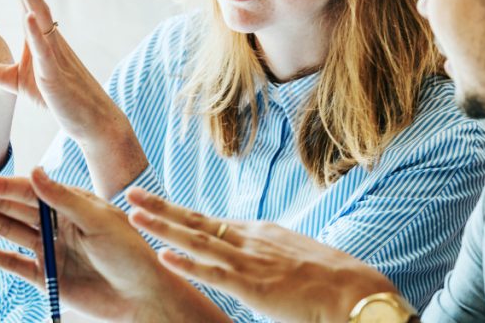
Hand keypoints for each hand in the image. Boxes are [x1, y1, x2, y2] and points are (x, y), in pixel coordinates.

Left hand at [0, 0, 146, 195]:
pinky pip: (45, 49)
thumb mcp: (11, 81)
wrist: (90, 119)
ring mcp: (53, 52)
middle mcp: (47, 35)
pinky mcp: (54, 73)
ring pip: (39, 14)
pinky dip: (36, 31)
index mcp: (38, 34)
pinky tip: (29, 15)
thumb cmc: (55, 96)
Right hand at [0, 167, 230, 321]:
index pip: (27, 190)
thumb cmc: (131, 252)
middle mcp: (57, 221)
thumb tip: (34, 171)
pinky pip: (13, 263)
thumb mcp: (100, 221)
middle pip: (10, 205)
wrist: (144, 295)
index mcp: (71, 202)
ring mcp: (50, 248)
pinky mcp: (47, 276)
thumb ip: (64, 199)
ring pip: (7, 229)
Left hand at [126, 188, 400, 322]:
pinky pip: (214, 273)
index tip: (152, 203)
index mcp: (257, 233)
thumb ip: (267, 258)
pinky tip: (164, 255)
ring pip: (197, 240)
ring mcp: (250, 261)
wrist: (355, 291)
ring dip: (163, 227)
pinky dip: (187, 263)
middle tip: (130, 193)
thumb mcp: (291, 259)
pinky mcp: (253, 286)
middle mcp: (249, 240)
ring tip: (134, 215)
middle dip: (160, 208)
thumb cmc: (328, 281)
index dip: (177, 212)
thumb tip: (255, 264)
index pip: (208, 221)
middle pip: (195, 220)